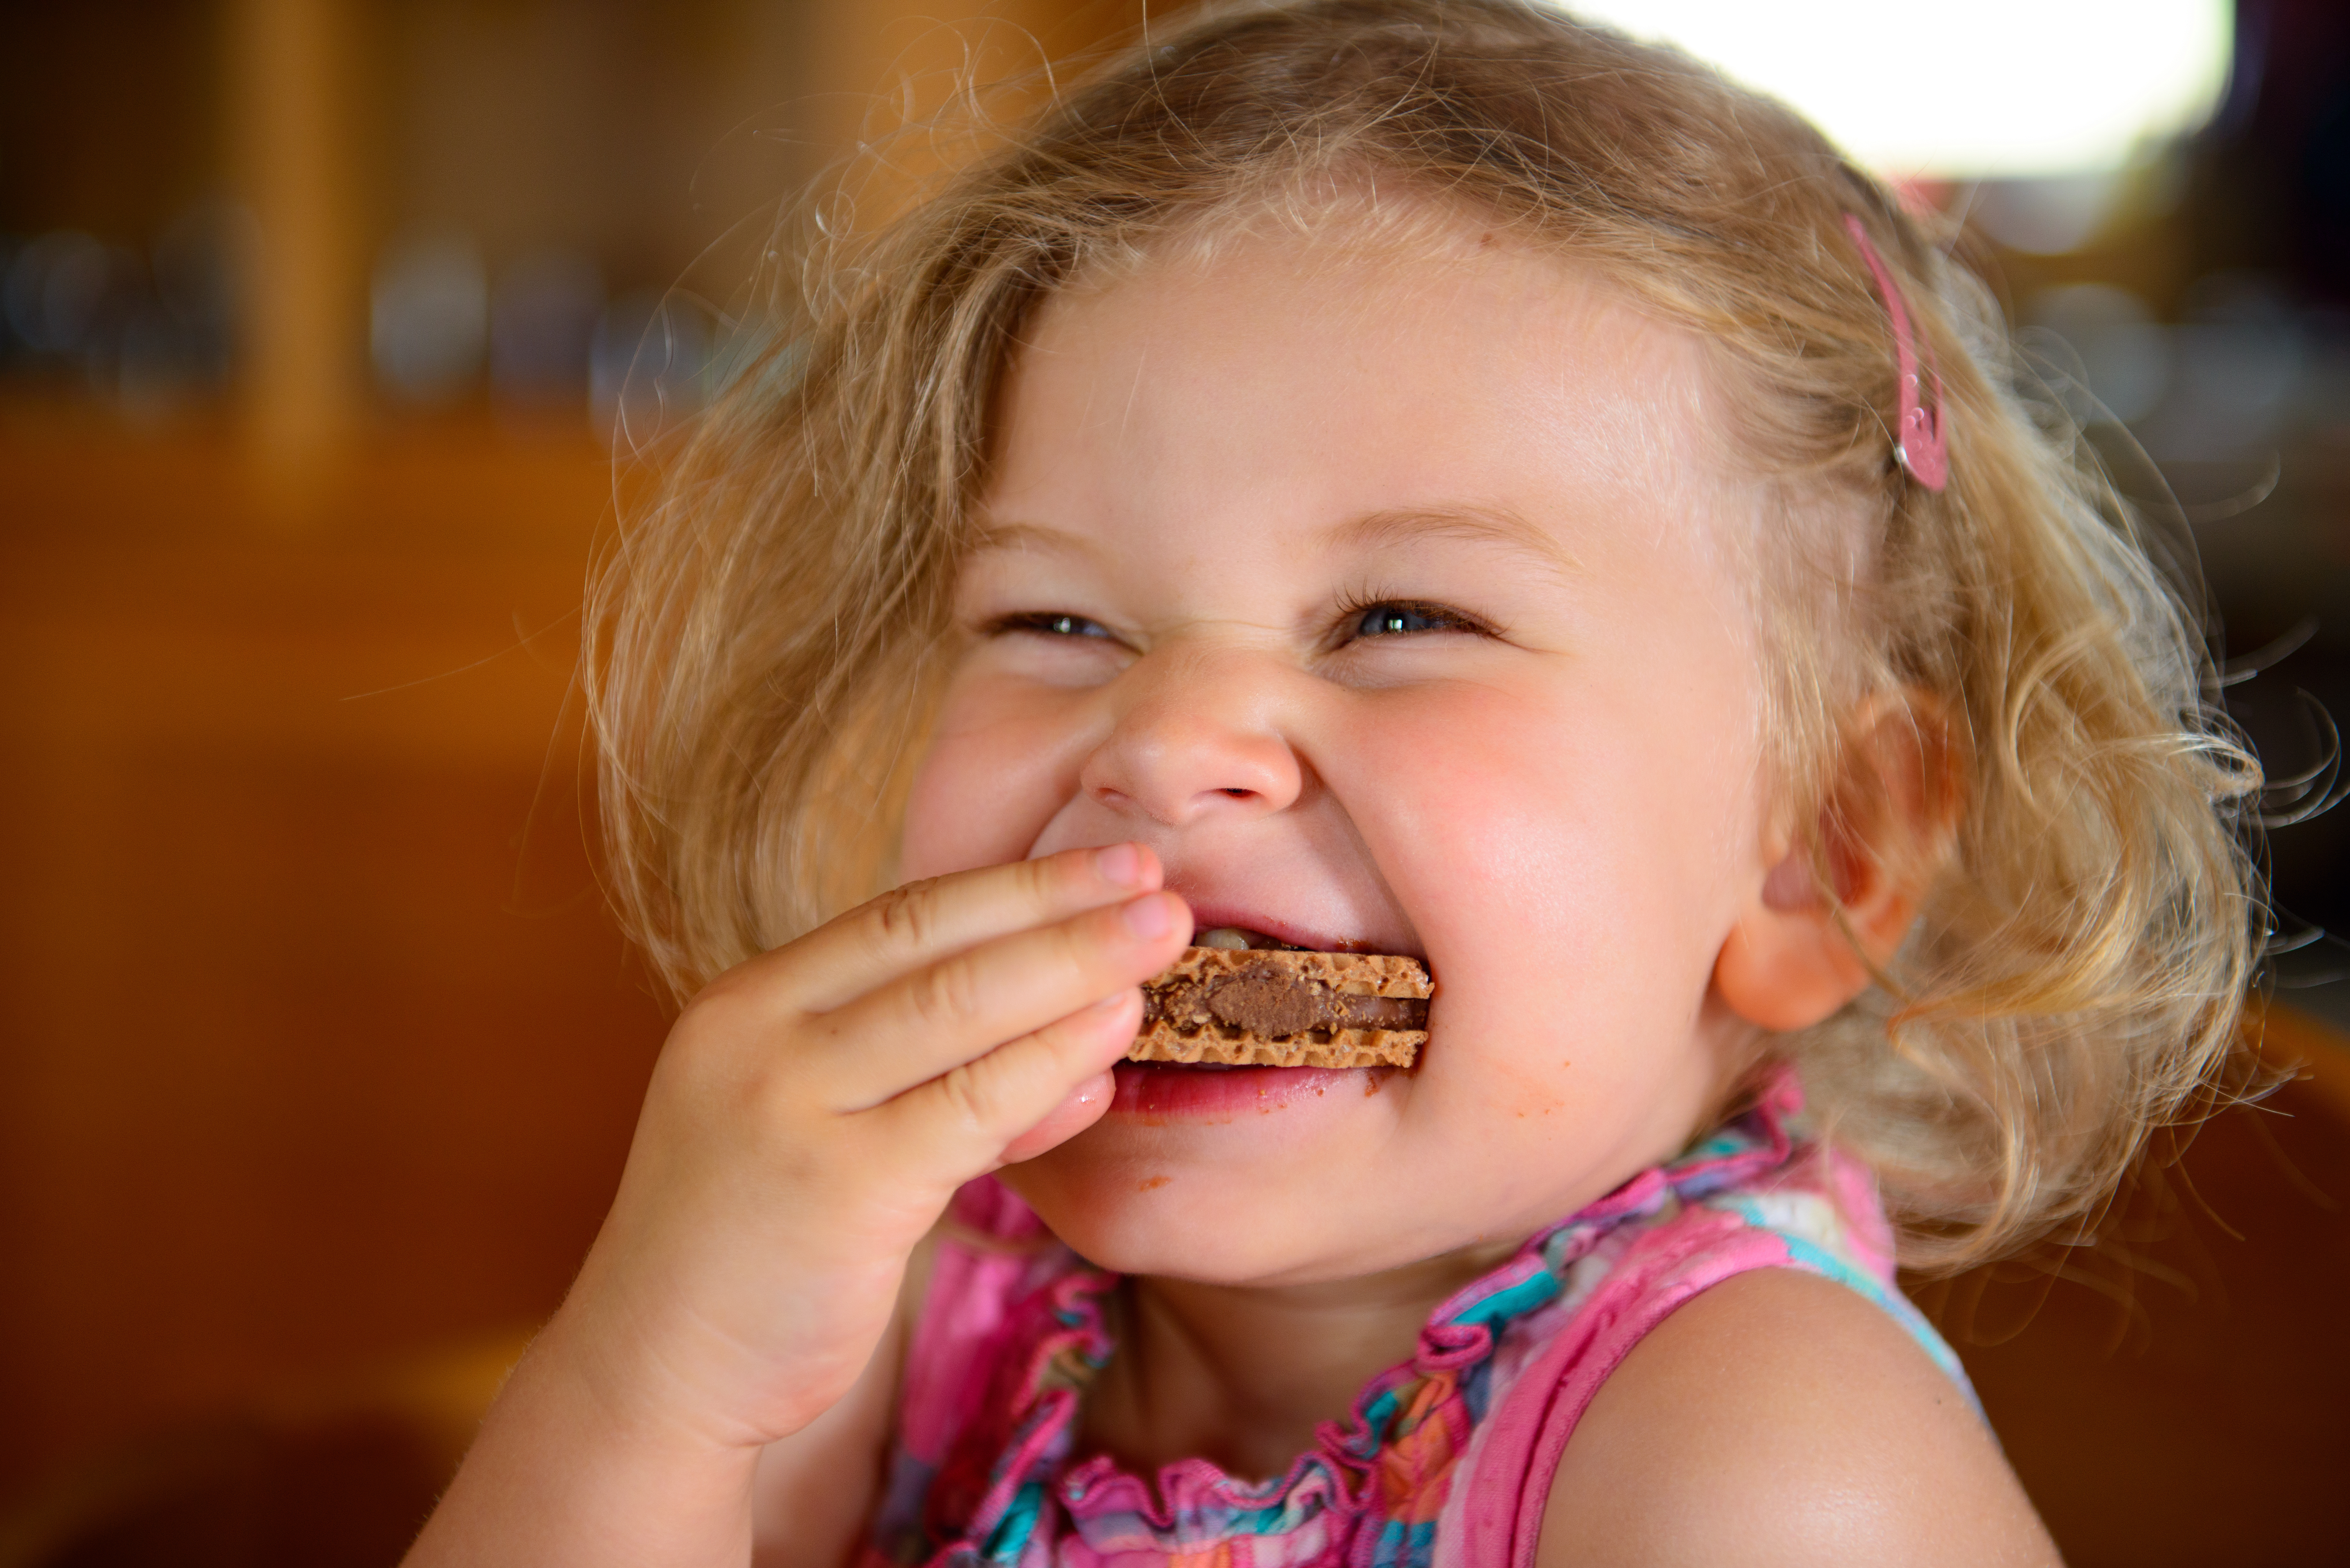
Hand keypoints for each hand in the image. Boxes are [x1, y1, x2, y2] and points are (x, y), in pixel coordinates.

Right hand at [544, 843, 1190, 1453]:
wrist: (655, 1365)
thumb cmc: (750, 1242)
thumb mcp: (816, 1123)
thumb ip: (917, 1070)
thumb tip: (1073, 1023)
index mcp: (747, 1003)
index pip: (899, 916)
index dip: (1012, 882)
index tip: (1105, 861)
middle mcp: (758, 1038)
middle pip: (933, 947)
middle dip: (1056, 905)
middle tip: (1156, 880)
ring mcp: (790, 1110)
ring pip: (958, 1013)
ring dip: (1071, 971)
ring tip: (1162, 941)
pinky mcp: (837, 1190)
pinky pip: (969, 1111)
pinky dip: (1048, 1070)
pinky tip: (1108, 1051)